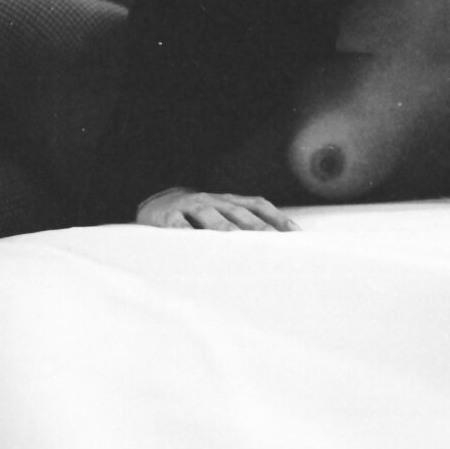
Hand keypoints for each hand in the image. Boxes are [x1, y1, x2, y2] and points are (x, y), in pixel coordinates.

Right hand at [135, 188, 300, 231]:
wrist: (153, 205)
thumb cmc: (195, 218)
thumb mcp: (220, 216)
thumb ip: (242, 227)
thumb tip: (274, 247)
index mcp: (228, 201)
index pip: (258, 205)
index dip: (277, 218)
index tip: (296, 235)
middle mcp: (212, 200)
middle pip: (238, 213)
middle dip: (257, 228)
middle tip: (273, 244)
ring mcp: (189, 207)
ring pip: (210, 217)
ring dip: (226, 230)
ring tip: (239, 245)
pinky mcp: (167, 218)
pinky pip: (179, 228)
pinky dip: (189, 236)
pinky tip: (199, 248)